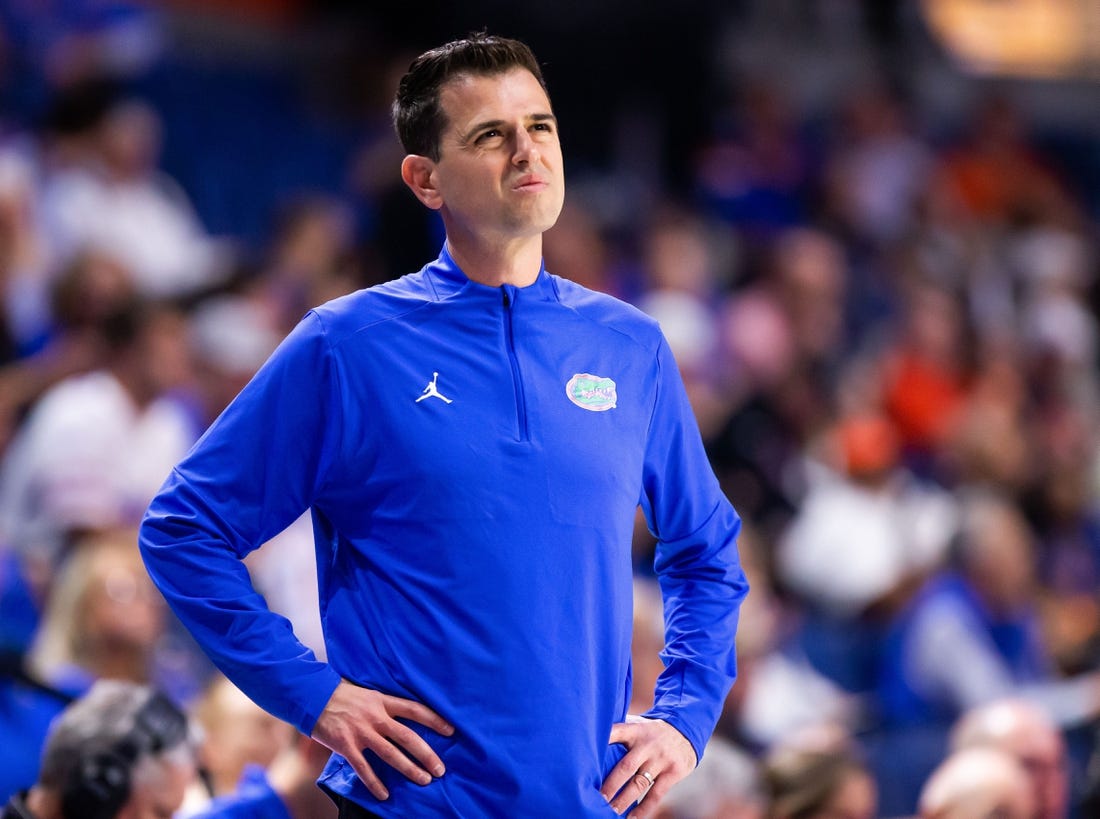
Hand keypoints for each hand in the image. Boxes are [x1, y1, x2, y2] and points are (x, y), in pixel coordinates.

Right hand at [311, 680, 453, 800]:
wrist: (312, 695)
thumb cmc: (341, 694)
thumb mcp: (368, 693)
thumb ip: (384, 704)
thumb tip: (402, 715)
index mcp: (383, 701)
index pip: (415, 710)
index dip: (434, 720)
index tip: (451, 730)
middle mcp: (375, 717)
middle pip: (408, 737)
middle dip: (426, 754)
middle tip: (440, 769)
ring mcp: (361, 732)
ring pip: (391, 754)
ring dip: (409, 769)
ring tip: (424, 780)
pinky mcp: (346, 745)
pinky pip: (364, 768)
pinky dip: (375, 783)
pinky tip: (385, 794)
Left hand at [600, 715, 696, 816]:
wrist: (686, 730)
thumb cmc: (652, 731)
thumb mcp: (637, 724)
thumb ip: (620, 731)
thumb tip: (591, 737)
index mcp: (635, 730)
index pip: (616, 732)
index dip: (603, 741)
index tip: (587, 754)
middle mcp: (647, 745)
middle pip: (626, 766)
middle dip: (611, 784)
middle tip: (597, 798)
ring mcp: (661, 759)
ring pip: (639, 783)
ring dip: (624, 800)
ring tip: (611, 812)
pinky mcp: (673, 772)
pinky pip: (655, 794)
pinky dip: (643, 808)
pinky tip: (632, 818)